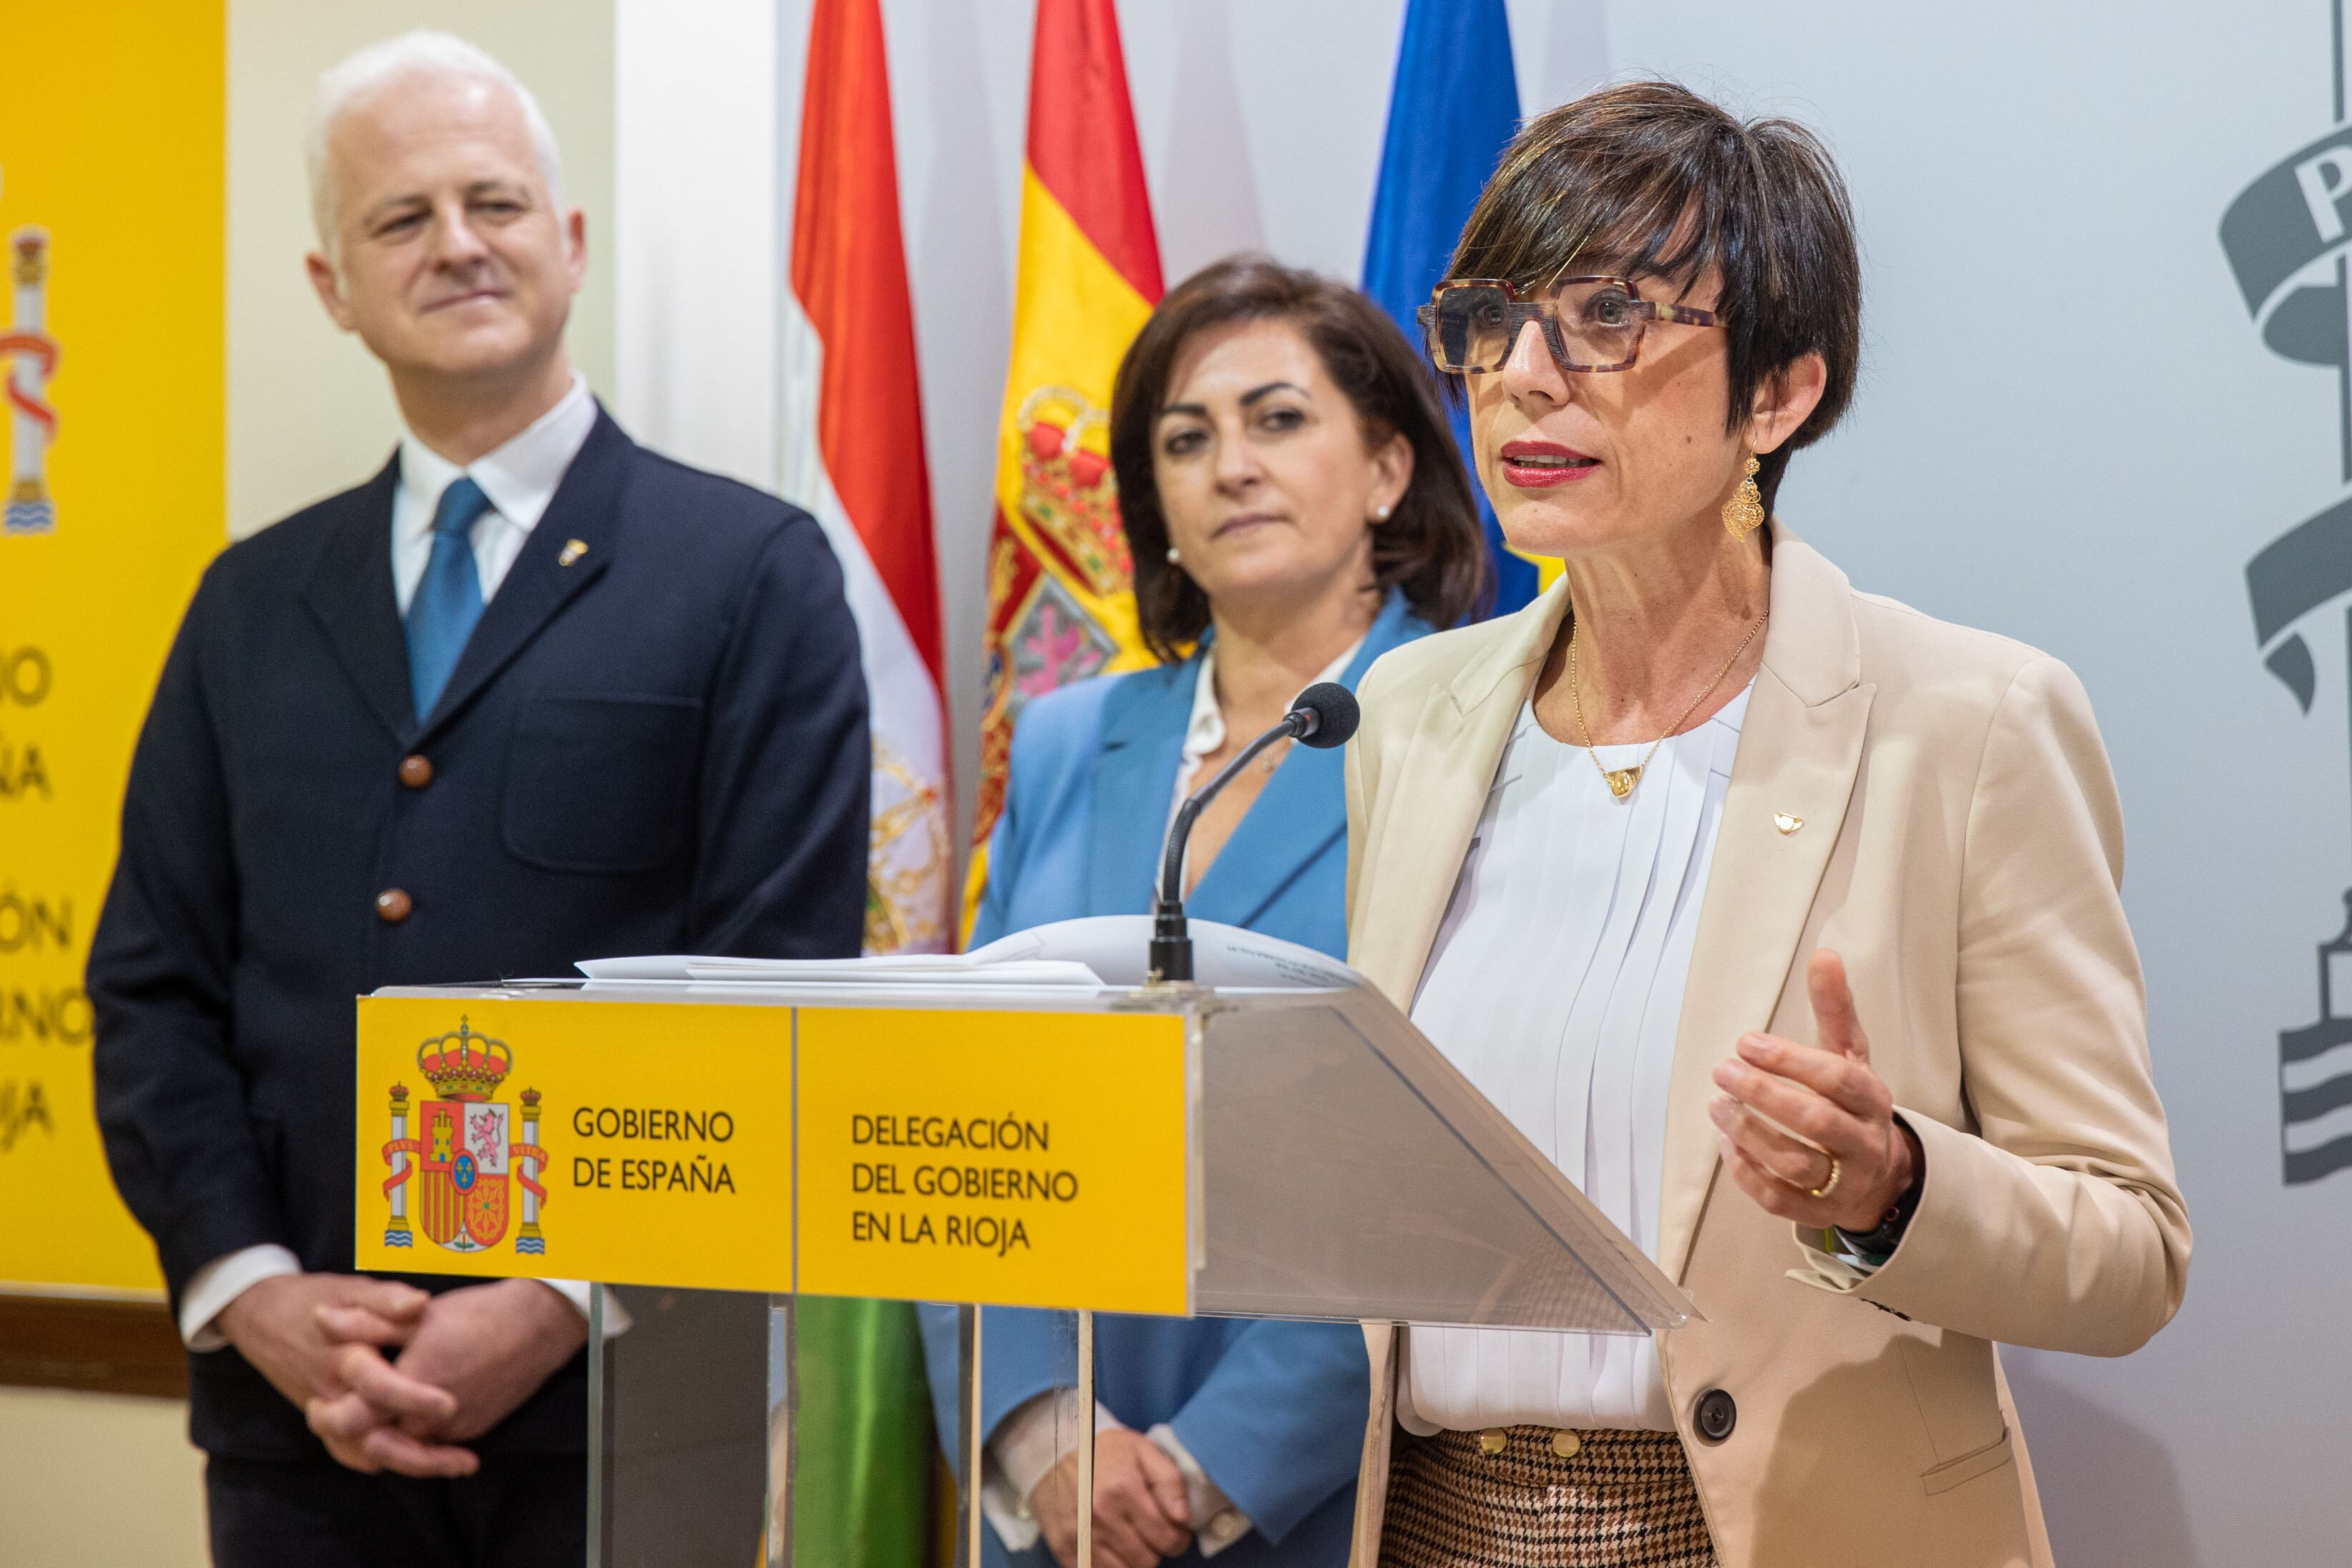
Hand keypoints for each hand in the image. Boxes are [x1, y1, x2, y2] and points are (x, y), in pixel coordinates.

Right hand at [216, 1272, 469, 1477]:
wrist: (262, 1318)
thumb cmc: (315, 1299)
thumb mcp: (351, 1289)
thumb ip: (386, 1299)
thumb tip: (421, 1303)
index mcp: (343, 1359)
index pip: (377, 1387)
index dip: (413, 1398)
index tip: (450, 1406)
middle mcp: (332, 1395)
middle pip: (370, 1439)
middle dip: (417, 1454)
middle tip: (463, 1459)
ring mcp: (325, 1413)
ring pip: (363, 1454)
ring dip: (408, 1464)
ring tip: (455, 1465)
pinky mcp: (325, 1421)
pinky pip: (350, 1452)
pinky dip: (383, 1459)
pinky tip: (421, 1460)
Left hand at [305, 1279, 584, 1476]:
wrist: (539, 1325)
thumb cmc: (479, 1314)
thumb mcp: (417, 1315)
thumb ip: (367, 1324)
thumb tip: (320, 1320)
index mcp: (411, 1386)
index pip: (352, 1422)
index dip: (328, 1418)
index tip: (316, 1406)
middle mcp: (432, 1419)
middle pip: (374, 1444)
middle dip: (349, 1434)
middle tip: (330, 1414)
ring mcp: (455, 1430)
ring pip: (403, 1446)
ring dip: (381, 1434)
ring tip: (366, 1411)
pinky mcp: (473, 1430)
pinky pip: (432, 1442)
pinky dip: (412, 1431)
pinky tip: (407, 1409)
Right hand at [1031, 1427, 1191, 1567]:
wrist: (1050, 1448)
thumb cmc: (1101, 1449)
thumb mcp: (1141, 1449)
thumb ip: (1169, 1481)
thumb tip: (1183, 1517)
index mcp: (1124, 1489)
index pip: (1168, 1538)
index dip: (1179, 1538)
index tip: (1175, 1529)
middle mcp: (1101, 1516)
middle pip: (1147, 1561)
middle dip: (1155, 1548)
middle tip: (1150, 1531)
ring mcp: (1080, 1536)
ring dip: (1133, 1559)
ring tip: (1130, 1538)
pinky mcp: (1064, 1549)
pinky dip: (1109, 1565)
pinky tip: (1110, 1545)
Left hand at [1710, 949, 1922, 1233]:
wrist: (1880, 1175)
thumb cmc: (1852, 1103)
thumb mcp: (1849, 1055)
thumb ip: (1834, 1009)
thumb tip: (1823, 954)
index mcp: (1872, 1099)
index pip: (1837, 1078)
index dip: (1790, 1060)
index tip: (1746, 1041)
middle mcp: (1863, 1141)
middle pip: (1816, 1121)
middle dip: (1764, 1095)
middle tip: (1723, 1071)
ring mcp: (1843, 1181)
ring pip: (1796, 1163)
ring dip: (1750, 1134)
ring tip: (1716, 1106)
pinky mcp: (1819, 1211)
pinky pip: (1781, 1200)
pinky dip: (1749, 1175)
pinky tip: (1726, 1147)